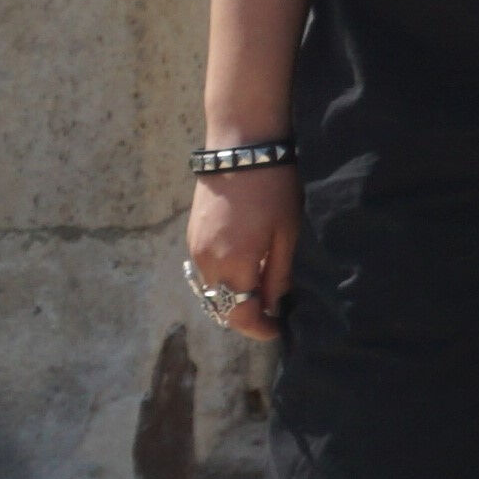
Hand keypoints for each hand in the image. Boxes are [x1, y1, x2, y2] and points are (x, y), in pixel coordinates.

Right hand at [181, 163, 298, 344]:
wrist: (240, 148)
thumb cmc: (273, 188)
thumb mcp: (286, 234)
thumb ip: (278, 274)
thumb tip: (274, 305)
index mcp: (233, 264)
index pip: (240, 315)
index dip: (259, 329)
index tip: (278, 330)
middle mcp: (207, 262)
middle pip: (221, 307)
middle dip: (245, 316)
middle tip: (272, 314)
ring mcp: (195, 248)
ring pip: (211, 290)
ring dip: (232, 297)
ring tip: (261, 291)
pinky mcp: (192, 235)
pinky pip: (205, 271)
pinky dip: (223, 279)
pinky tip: (245, 268)